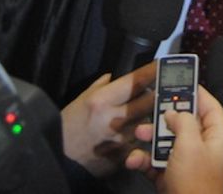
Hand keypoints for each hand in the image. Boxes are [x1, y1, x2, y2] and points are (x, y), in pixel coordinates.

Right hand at [61, 61, 155, 177]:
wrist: (61, 157)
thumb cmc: (70, 126)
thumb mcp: (83, 98)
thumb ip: (104, 85)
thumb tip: (120, 75)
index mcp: (101, 100)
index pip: (135, 81)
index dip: (152, 72)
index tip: (161, 65)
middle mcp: (113, 119)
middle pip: (149, 101)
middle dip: (155, 93)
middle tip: (157, 88)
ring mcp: (121, 139)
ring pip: (148, 120)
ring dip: (148, 113)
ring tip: (138, 110)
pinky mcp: (125, 155)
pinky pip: (142, 139)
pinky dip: (141, 132)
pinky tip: (133, 129)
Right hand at [125, 85, 222, 193]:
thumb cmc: (194, 185)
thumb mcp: (189, 145)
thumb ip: (182, 121)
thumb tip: (173, 113)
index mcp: (216, 140)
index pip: (211, 108)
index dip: (199, 93)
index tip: (183, 81)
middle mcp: (202, 150)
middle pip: (184, 123)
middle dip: (166, 116)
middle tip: (154, 106)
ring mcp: (185, 165)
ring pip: (166, 141)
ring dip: (150, 137)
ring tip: (140, 134)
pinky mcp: (169, 178)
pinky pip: (154, 162)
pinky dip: (143, 159)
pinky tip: (135, 159)